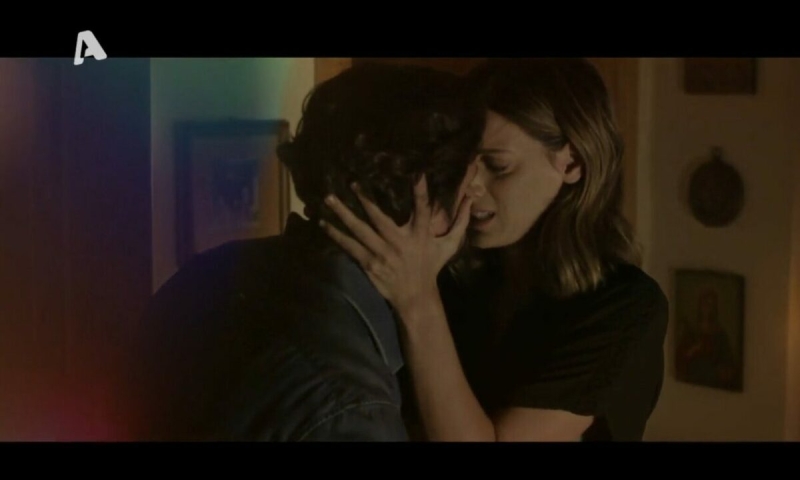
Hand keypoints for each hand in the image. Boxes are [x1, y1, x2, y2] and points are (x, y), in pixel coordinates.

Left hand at [319, 176, 472, 311]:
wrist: (416, 297)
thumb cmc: (431, 267)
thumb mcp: (449, 244)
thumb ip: (461, 221)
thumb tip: (472, 198)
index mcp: (420, 235)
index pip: (422, 209)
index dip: (420, 192)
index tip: (416, 174)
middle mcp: (400, 243)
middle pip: (379, 218)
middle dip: (364, 200)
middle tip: (351, 183)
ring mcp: (383, 254)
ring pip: (359, 231)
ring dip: (343, 215)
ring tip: (328, 200)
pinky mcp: (370, 264)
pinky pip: (350, 247)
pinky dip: (336, 235)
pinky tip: (324, 224)